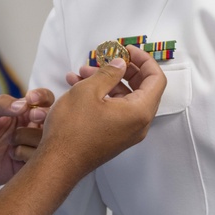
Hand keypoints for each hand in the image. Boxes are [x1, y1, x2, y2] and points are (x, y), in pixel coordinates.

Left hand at [0, 88, 54, 190]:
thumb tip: (24, 104)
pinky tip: (12, 155)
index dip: (42, 97)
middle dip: (43, 117)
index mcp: (21, 111)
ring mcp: (29, 146)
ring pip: (47, 140)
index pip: (43, 100)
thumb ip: (1, 104)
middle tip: (32, 118)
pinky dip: (27, 155)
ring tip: (11, 143)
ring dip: (30, 138)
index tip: (32, 98)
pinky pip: (39, 160)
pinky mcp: (26, 165)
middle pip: (52, 119)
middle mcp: (29, 128)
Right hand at [39, 45, 165, 179]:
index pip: (156, 79)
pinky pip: (115, 110)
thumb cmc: (72, 130)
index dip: (144, 60)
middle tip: (106, 58)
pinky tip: (78, 85)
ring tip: (81, 72)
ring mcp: (127, 132)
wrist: (57, 163)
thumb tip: (121, 64)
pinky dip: (102, 95)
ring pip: (124, 98)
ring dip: (106, 81)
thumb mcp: (89, 90)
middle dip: (122, 69)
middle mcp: (138, 124)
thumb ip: (109, 72)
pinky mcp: (114, 137)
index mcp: (139, 112)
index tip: (128, 50)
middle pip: (142, 88)